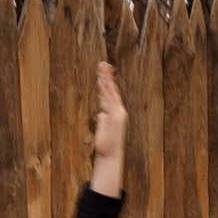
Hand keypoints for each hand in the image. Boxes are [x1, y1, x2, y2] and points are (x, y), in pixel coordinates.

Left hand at [89, 61, 126, 194]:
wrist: (110, 154)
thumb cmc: (106, 144)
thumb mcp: (102, 130)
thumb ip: (102, 121)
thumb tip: (100, 115)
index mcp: (114, 112)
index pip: (110, 94)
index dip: (107, 82)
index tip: (103, 71)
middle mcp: (117, 110)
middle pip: (111, 89)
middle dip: (107, 76)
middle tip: (102, 64)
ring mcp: (117, 112)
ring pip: (110, 92)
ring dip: (106, 80)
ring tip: (102, 68)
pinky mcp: (115, 116)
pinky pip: (110, 100)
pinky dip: (107, 91)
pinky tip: (103, 83)